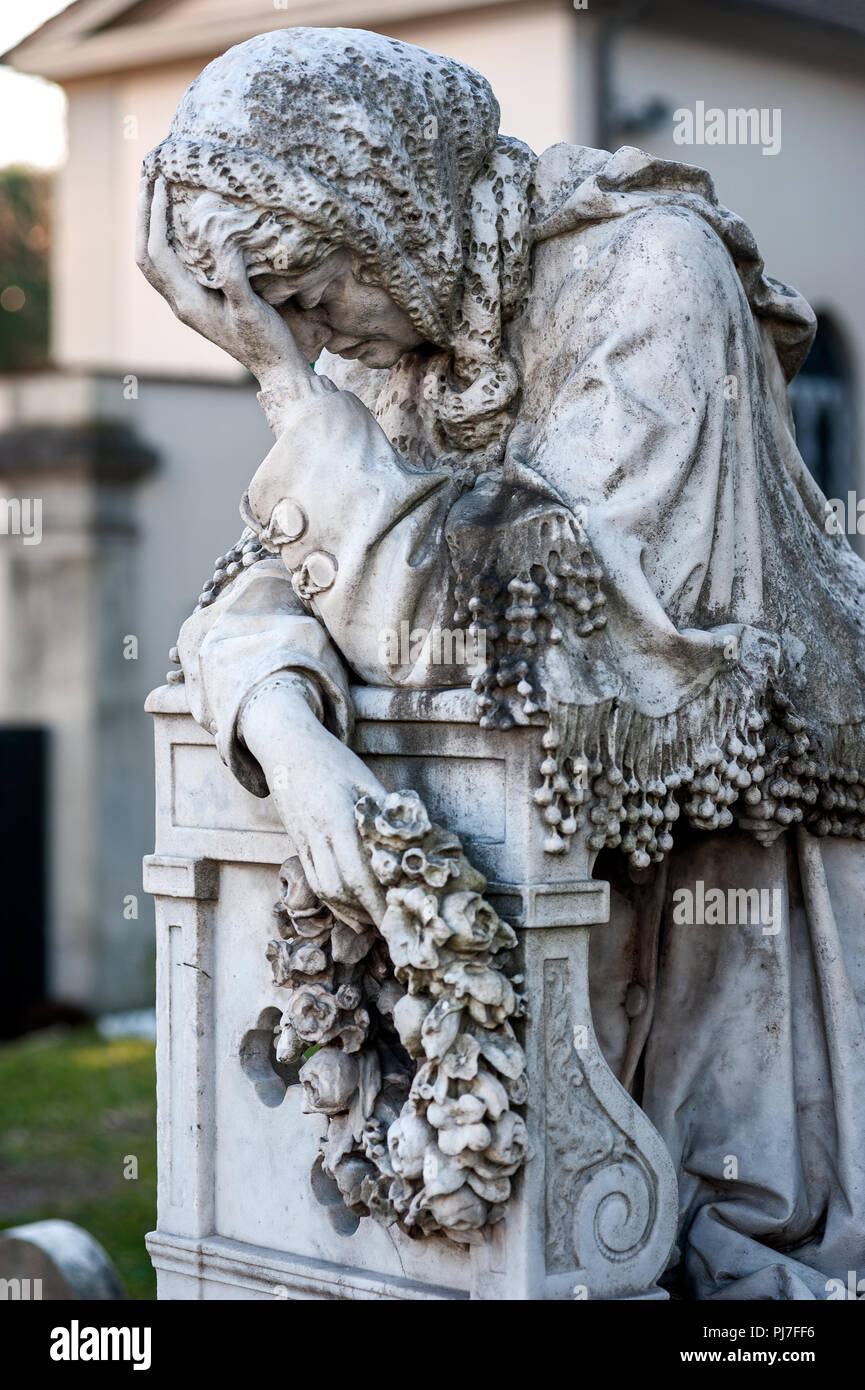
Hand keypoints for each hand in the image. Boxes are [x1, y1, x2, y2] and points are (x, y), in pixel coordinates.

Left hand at [135, 175, 322, 399]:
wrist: (277, 370)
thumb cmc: (266, 343)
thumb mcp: (251, 308)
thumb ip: (233, 275)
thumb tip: (218, 236)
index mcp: (187, 303)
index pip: (157, 251)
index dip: (155, 215)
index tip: (161, 181)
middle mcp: (180, 303)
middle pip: (146, 254)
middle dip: (143, 216)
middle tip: (146, 177)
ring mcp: (188, 303)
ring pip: (156, 260)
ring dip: (151, 227)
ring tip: (156, 194)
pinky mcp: (200, 302)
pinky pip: (173, 265)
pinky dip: (169, 239)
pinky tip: (182, 224)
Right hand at [240, 678, 387, 925]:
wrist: (286, 746)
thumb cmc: (332, 759)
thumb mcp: (364, 777)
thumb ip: (386, 808)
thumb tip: (417, 837)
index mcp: (338, 816)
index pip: (359, 870)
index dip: (379, 899)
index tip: (401, 915)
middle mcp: (318, 833)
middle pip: (342, 886)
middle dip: (369, 912)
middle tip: (395, 928)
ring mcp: (304, 841)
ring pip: (325, 888)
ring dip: (351, 910)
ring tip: (377, 922)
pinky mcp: (298, 844)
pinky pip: (315, 880)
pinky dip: (334, 901)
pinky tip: (353, 910)